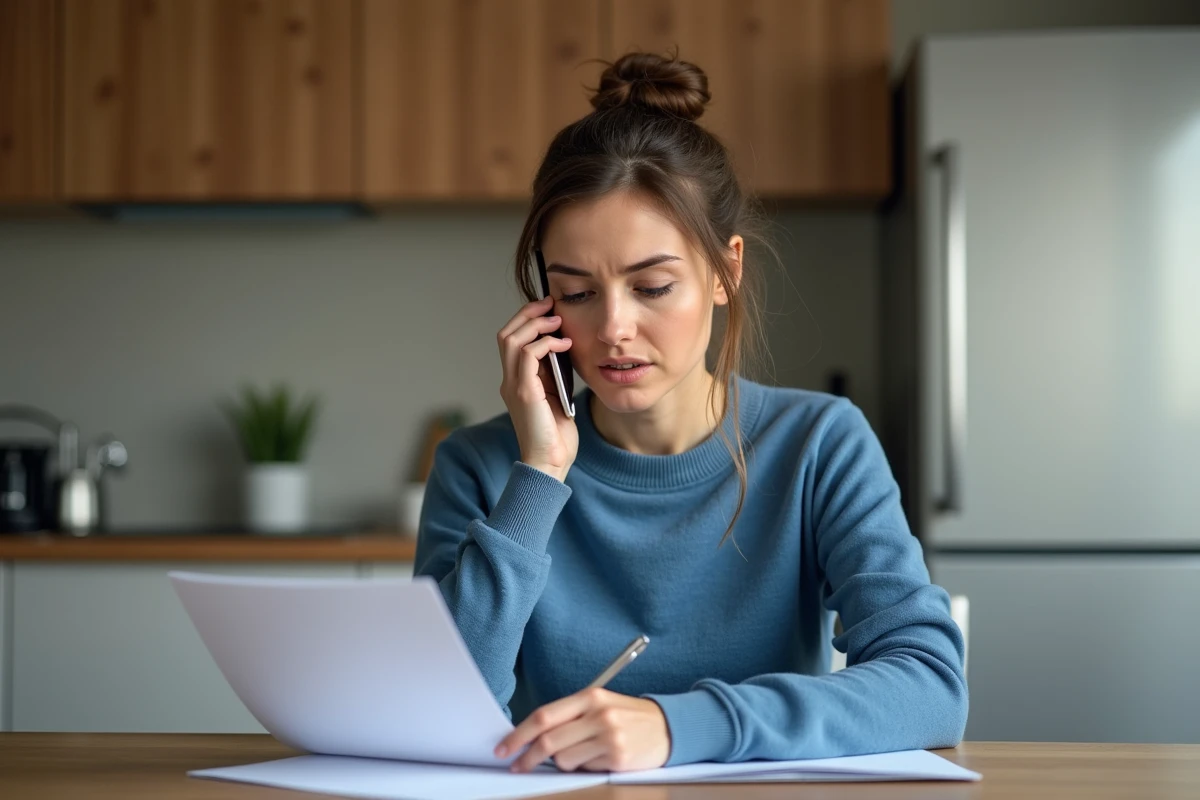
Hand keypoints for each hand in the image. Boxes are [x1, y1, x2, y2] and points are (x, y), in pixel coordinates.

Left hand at [496, 688, 670, 772]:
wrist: (669, 727)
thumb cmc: (627, 716)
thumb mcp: (600, 705)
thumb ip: (569, 717)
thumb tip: (532, 736)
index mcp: (591, 697)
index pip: (544, 716)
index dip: (519, 734)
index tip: (504, 747)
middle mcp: (599, 715)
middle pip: (549, 740)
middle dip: (527, 757)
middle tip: (517, 765)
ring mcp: (609, 737)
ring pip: (563, 760)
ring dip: (561, 763)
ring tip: (579, 755)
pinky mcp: (617, 758)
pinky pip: (583, 770)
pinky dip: (583, 768)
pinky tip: (597, 758)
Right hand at [497, 296, 578, 481]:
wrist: (550, 463)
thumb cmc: (556, 435)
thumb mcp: (556, 397)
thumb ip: (554, 374)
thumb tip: (563, 348)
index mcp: (516, 382)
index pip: (511, 341)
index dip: (527, 321)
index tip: (549, 310)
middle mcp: (509, 381)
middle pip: (506, 334)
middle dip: (528, 314)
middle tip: (550, 304)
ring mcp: (513, 386)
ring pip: (512, 339)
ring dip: (536, 324)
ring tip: (557, 320)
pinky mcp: (524, 392)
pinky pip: (528, 354)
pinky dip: (546, 343)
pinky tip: (564, 344)